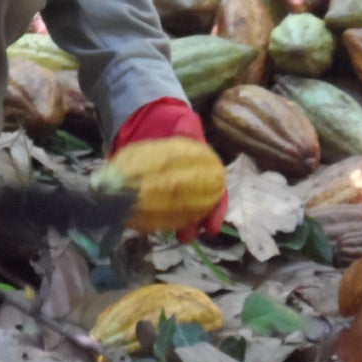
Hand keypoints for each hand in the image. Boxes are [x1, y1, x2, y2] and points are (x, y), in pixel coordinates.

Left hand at [111, 96, 227, 242]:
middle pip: (197, 212)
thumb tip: (184, 131)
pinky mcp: (151, 192)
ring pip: (177, 215)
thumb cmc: (174, 126)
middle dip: (193, 227)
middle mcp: (191, 187)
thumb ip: (187, 129)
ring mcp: (171, 191)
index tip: (212, 228)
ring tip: (171, 236)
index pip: (216, 197)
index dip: (216, 213)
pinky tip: (144, 225)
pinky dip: (150, 218)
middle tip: (187, 237)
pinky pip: (152, 208)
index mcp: (206, 174)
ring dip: (175, 228)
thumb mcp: (184, 124)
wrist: (150, 123)